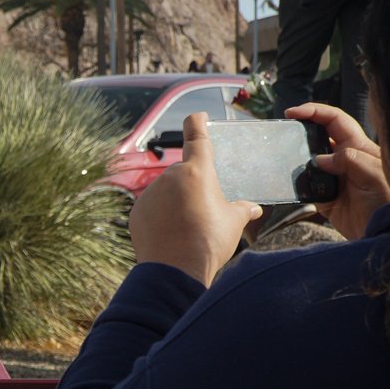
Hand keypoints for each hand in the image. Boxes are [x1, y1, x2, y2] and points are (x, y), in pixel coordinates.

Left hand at [130, 113, 261, 286]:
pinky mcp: (137, 212)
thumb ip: (242, 209)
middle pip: (184, 172)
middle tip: (206, 208)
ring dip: (177, 202)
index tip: (198, 116)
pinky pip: (153, 208)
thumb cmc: (208, 242)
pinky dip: (162, 216)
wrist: (174, 271)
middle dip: (194, 185)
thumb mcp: (234, 222)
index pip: (197, 136)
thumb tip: (252, 207)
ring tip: (190, 227)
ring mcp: (149, 194)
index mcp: (196, 171)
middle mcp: (169, 177)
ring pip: (167, 191)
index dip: (198, 123)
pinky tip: (173, 234)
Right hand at [285, 102, 389, 239]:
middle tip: (283, 131)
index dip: (315, 111)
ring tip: (281, 157)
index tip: (294, 112)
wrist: (387, 232)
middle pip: (318, 136)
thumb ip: (349, 160)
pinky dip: (296, 184)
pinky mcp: (325, 198)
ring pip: (308, 160)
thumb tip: (319, 159)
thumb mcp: (374, 173)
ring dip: (295, 158)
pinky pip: (306, 186)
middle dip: (300, 130)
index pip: (335, 120)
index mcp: (358, 147)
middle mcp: (344, 159)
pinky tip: (290, 183)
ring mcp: (333, 178)